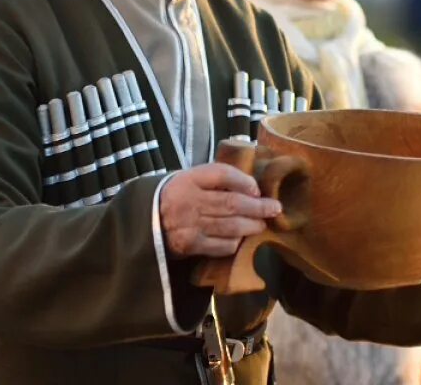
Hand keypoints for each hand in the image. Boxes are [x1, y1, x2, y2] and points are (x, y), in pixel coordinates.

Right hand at [159, 163, 281, 258]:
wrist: (145, 221)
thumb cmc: (176, 196)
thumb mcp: (189, 178)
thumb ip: (215, 179)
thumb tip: (251, 188)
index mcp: (188, 179)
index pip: (221, 174)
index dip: (243, 181)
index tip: (257, 188)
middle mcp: (189, 201)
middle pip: (231, 203)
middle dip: (258, 207)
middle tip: (275, 208)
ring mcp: (189, 225)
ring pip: (230, 226)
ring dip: (252, 226)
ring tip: (262, 224)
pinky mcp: (189, 246)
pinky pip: (221, 245)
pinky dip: (235, 242)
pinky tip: (242, 238)